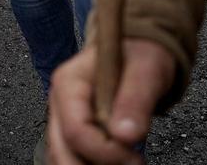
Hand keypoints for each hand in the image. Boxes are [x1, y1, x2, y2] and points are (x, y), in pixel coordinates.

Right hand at [48, 38, 176, 163]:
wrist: (139, 52)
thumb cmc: (140, 56)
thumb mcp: (146, 70)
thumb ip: (135, 99)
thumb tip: (125, 135)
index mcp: (69, 83)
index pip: (75, 130)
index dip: (105, 151)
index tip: (135, 158)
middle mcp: (60, 103)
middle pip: (60, 150)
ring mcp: (63, 118)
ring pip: (61, 158)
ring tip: (125, 161)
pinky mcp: (73, 131)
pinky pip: (71, 157)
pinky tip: (115, 163)